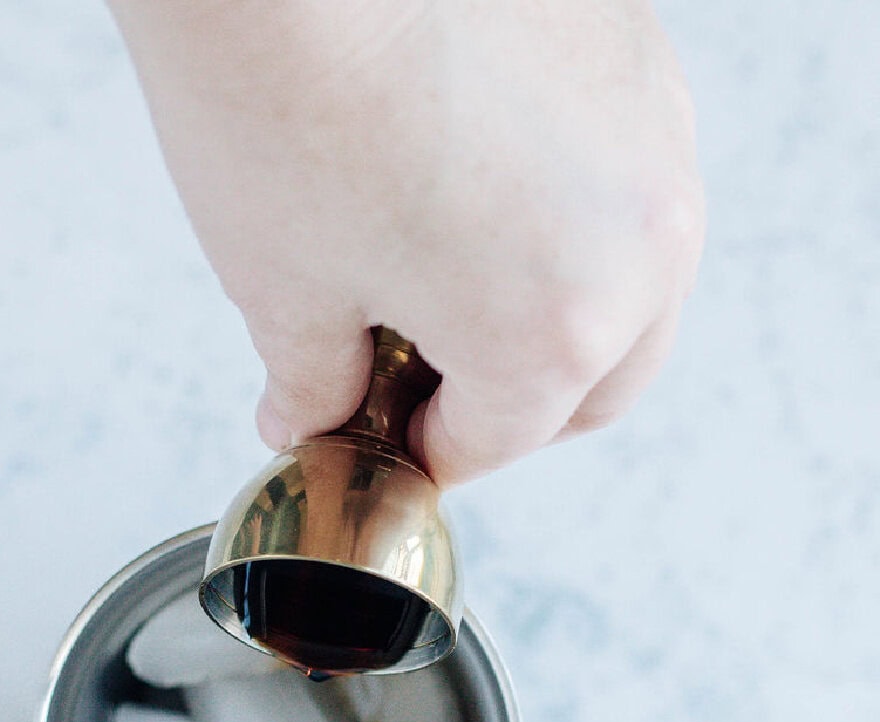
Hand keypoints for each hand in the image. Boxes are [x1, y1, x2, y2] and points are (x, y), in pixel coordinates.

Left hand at [109, 0, 703, 487]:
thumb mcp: (285, 296)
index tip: (390, 441)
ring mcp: (652, 140)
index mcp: (555, 330)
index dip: (428, 452)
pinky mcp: (638, 59)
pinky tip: (486, 203)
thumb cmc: (279, 102)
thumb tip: (315, 413)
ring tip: (455, 295)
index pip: (499, 440)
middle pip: (594, 385)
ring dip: (555, 318)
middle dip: (510, 405)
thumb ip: (318, 386)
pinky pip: (625, 188)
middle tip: (428, 393)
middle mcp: (637, 244)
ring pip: (631, 291)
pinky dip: (569, 224)